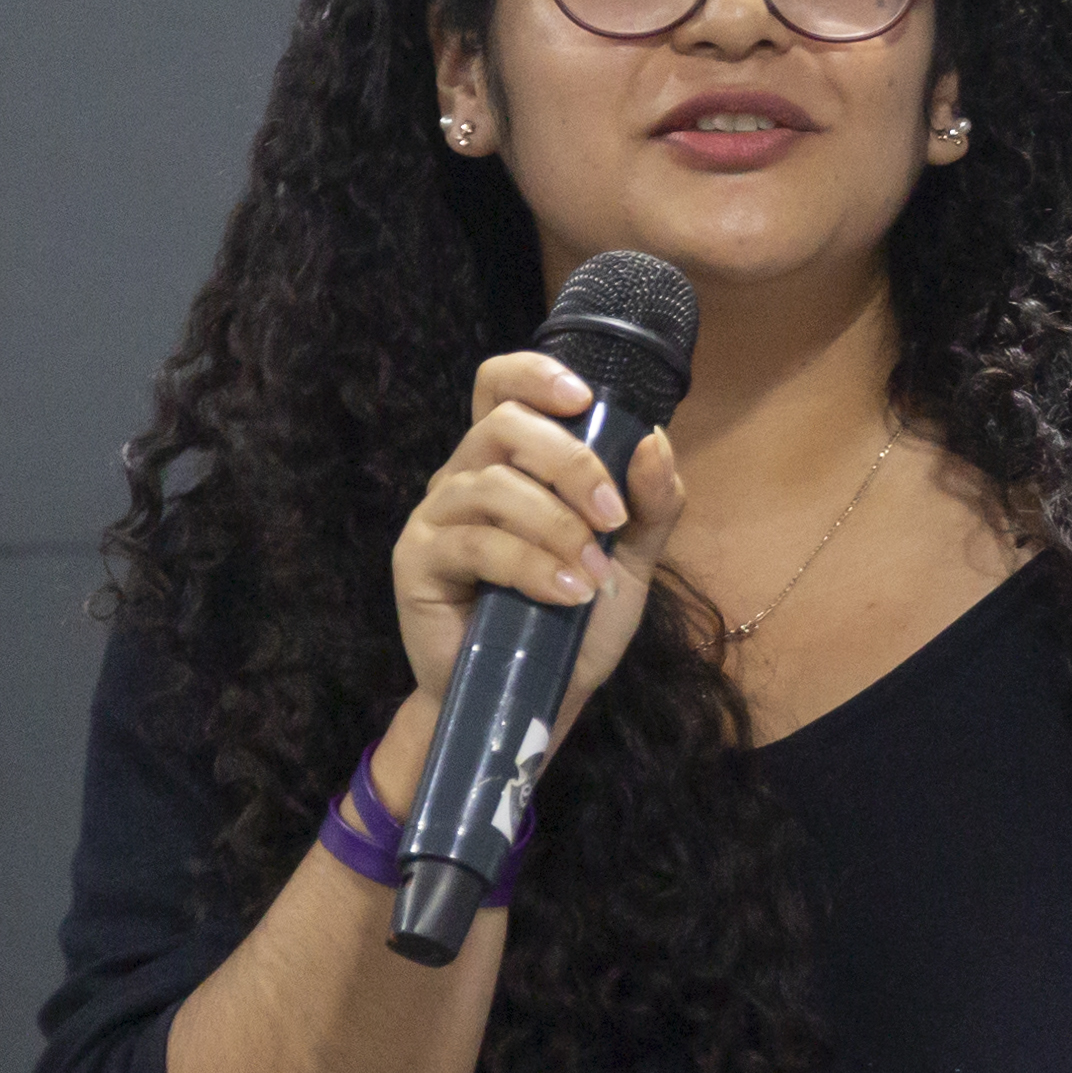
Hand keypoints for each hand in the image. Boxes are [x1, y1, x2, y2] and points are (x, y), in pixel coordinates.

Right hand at [391, 350, 688, 726]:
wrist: (535, 696)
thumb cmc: (574, 618)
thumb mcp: (630, 559)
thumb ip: (650, 502)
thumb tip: (654, 441)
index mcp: (512, 462)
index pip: (500, 387)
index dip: (534, 376)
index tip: (584, 398)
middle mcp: (466, 476)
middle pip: (504, 426)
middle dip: (572, 463)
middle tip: (613, 516)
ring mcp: (437, 516)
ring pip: (493, 487)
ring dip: (558, 528)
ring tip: (594, 576)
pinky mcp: (418, 560)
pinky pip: (475, 544)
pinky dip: (532, 566)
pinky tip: (567, 593)